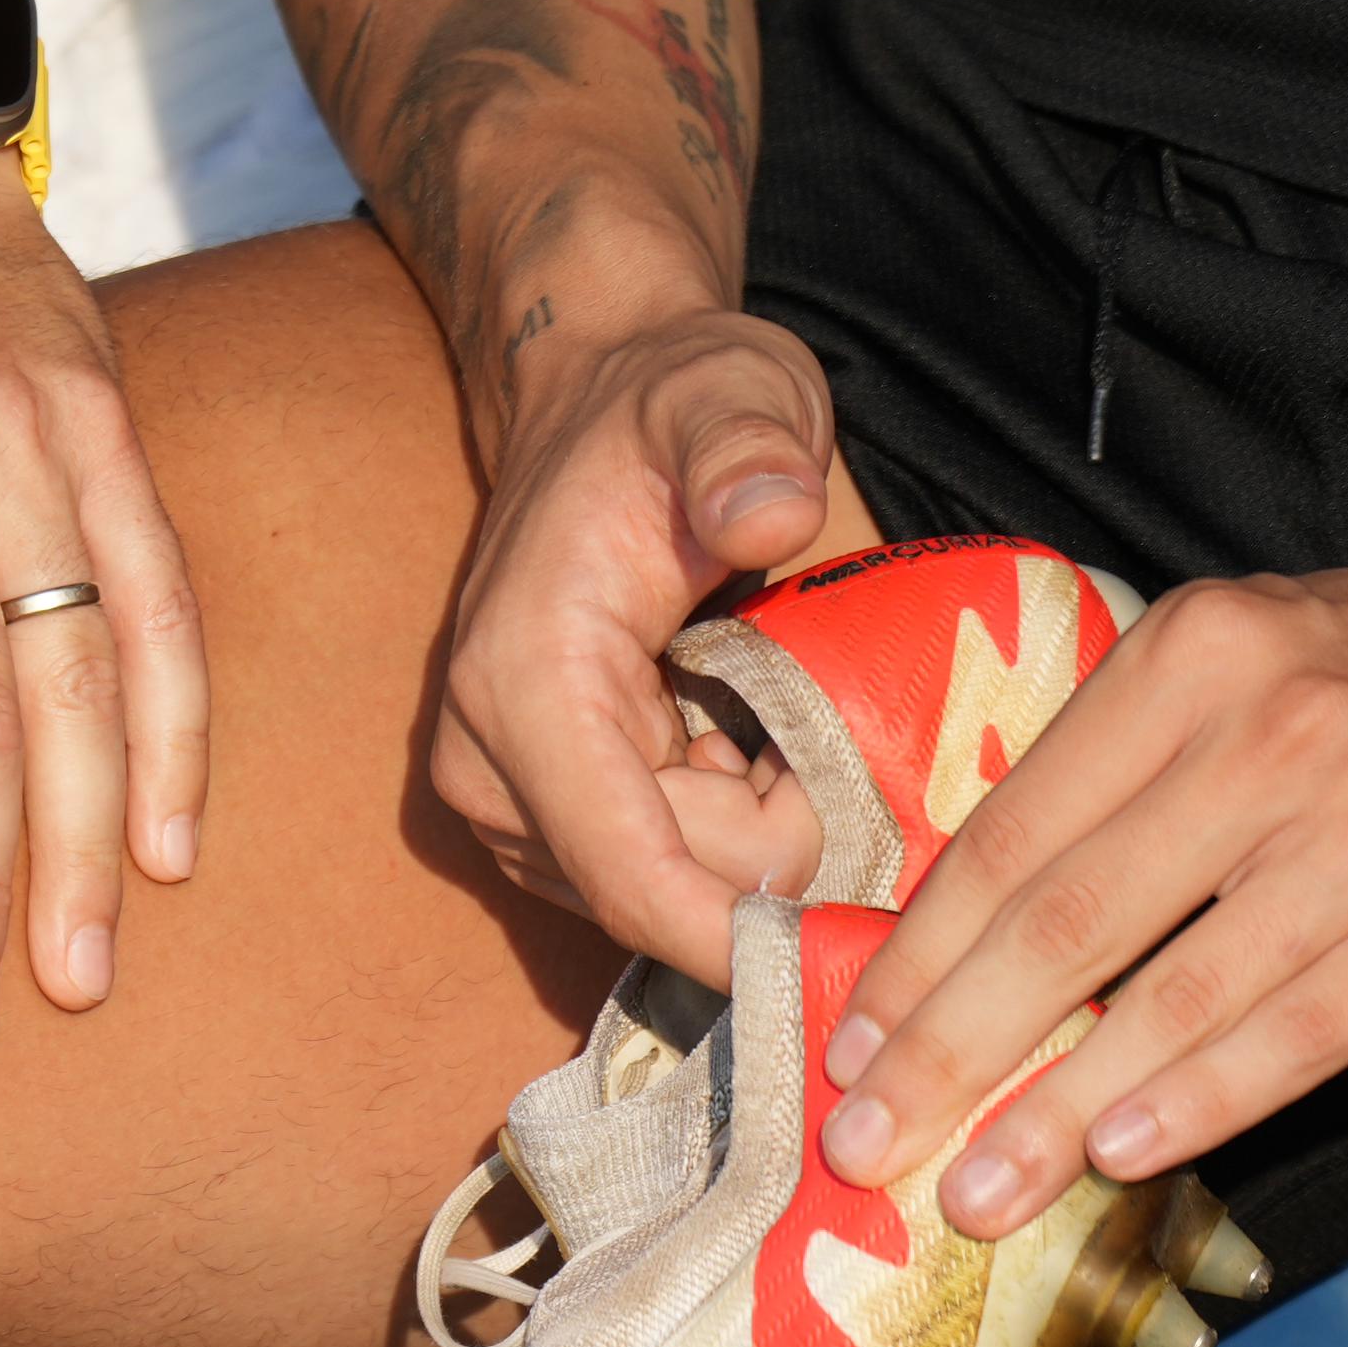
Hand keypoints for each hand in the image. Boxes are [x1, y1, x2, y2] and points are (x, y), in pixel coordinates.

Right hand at [431, 304, 842, 983]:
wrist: (591, 411)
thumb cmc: (668, 408)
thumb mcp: (727, 392)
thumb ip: (746, 446)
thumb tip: (772, 512)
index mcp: (524, 687)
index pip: (632, 873)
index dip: (743, 935)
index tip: (857, 954)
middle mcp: (490, 771)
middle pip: (671, 893)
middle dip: (777, 840)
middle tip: (823, 716)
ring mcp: (506, 806)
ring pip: (670, 894)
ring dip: (753, 829)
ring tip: (768, 712)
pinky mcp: (537, 822)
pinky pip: (663, 875)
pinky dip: (727, 827)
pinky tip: (735, 739)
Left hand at [820, 548, 1347, 1238]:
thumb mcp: (1211, 672)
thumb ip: (1091, 783)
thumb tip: (938, 947)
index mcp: (1188, 664)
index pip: (1012, 840)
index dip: (917, 962)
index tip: (847, 1051)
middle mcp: (1280, 735)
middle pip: (1071, 923)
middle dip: (952, 1051)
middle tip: (868, 1145)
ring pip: (1181, 994)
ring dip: (1059, 1109)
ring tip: (975, 1191)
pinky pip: (1305, 1030)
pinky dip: (1205, 1099)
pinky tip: (1120, 1154)